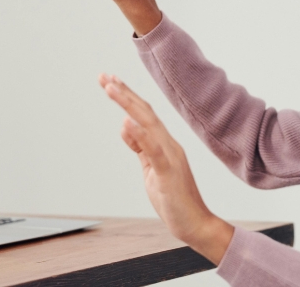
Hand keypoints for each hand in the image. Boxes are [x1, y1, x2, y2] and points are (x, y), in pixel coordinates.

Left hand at [99, 73, 234, 264]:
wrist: (195, 223)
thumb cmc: (174, 198)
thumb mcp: (150, 169)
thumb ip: (140, 148)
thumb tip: (126, 127)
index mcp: (164, 143)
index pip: (143, 114)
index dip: (127, 96)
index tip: (110, 81)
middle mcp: (168, 144)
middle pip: (144, 112)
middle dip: (123, 92)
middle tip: (104, 76)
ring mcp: (170, 156)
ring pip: (147, 123)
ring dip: (127, 104)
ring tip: (110, 88)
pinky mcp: (168, 172)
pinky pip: (153, 150)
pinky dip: (139, 135)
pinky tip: (126, 122)